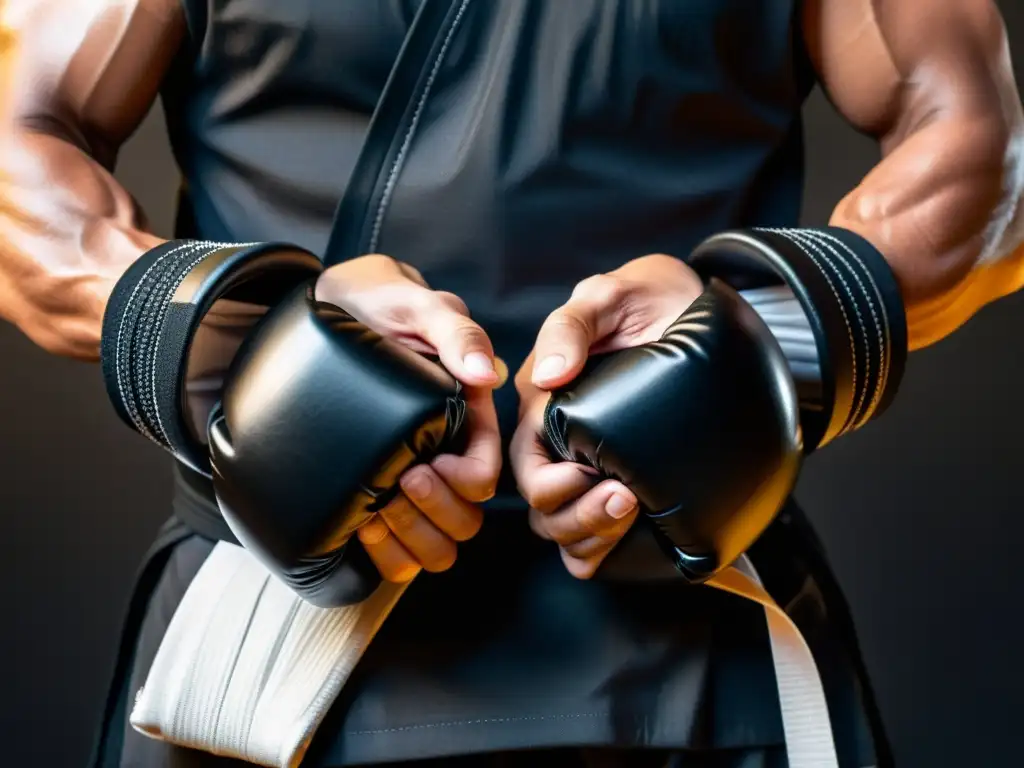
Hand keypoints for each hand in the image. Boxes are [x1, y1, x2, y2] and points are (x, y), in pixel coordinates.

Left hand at [316, 255, 505, 582]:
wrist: (329, 310)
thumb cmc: (378, 303)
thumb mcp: (416, 305)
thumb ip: (456, 333)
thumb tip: (485, 375)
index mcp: (467, 417)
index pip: (485, 474)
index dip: (462, 482)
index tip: (420, 464)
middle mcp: (446, 454)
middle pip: (466, 518)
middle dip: (432, 513)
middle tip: (392, 486)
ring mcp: (413, 478)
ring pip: (438, 544)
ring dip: (409, 538)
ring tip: (372, 510)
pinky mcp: (378, 495)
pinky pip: (398, 553)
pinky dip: (384, 553)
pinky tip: (358, 527)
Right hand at [510, 254, 703, 578]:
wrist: (691, 306)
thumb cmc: (646, 297)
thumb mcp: (607, 295)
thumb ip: (570, 326)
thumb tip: (551, 376)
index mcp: (543, 405)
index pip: (527, 466)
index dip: (554, 486)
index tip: (599, 477)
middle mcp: (558, 442)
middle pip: (545, 509)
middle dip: (579, 517)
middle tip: (627, 500)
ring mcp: (589, 465)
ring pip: (565, 531)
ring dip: (591, 538)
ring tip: (634, 512)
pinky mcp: (620, 480)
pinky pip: (594, 537)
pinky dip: (600, 551)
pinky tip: (630, 537)